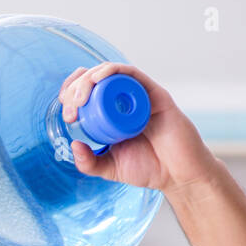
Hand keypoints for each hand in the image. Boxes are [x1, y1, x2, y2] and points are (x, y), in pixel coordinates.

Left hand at [58, 62, 217, 196]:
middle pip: (94, 80)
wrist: (179, 174)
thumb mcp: (109, 169)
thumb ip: (90, 162)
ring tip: (79, 99)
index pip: (87, 94)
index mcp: (111, 114)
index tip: (67, 114)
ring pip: (109, 73)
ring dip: (89, 79)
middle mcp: (124, 101)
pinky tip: (98, 79)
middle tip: (71, 111)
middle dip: (75, 89)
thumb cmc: (149, 168)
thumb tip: (73, 144)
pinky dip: (112, 71)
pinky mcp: (154, 93)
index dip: (71, 95)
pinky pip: (131, 74)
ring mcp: (139, 95)